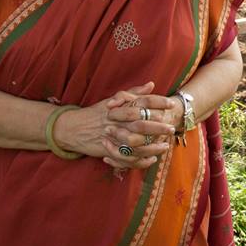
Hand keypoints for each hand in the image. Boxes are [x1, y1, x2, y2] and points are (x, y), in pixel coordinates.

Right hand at [51, 82, 173, 169]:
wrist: (73, 128)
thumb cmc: (96, 113)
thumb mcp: (114, 100)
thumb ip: (134, 93)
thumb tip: (152, 84)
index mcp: (120, 106)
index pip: (142, 101)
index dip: (158, 102)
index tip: (171, 104)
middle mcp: (117, 120)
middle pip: (142, 123)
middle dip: (159, 126)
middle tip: (171, 127)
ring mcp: (113, 136)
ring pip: (136, 142)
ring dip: (152, 146)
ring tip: (165, 146)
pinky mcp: (109, 149)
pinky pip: (128, 157)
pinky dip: (141, 160)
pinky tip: (152, 160)